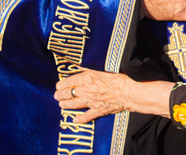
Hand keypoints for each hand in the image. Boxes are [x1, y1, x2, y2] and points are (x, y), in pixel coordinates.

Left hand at [55, 69, 172, 122]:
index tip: (57, 85)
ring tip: (61, 105)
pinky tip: (74, 120)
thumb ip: (89, 68)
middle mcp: (86, 90)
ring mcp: (91, 101)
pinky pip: (87, 116)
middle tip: (56, 96)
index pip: (70, 81)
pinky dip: (80, 119)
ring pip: (74, 104)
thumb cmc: (119, 76)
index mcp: (87, 78)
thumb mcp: (103, 67)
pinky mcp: (98, 110)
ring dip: (66, 105)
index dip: (62, 84)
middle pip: (69, 93)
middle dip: (61, 95)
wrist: (129, 91)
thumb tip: (79, 65)